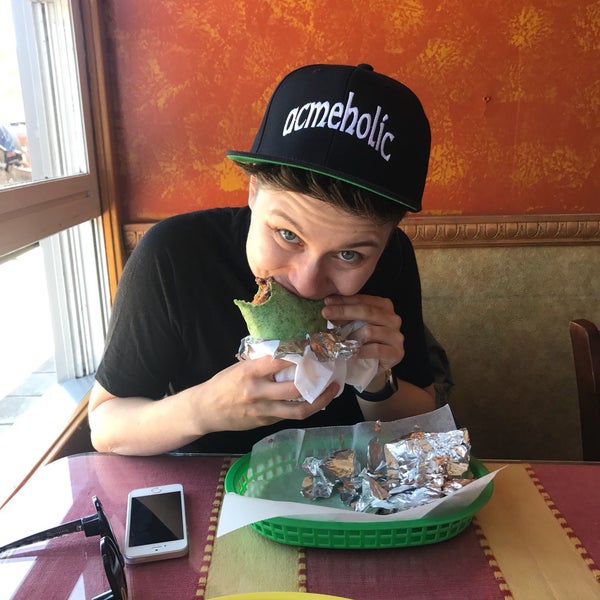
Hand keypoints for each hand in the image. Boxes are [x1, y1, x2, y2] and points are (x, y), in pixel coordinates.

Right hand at [192, 356, 338, 433]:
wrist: (205, 411)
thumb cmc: (223, 384)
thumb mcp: (239, 367)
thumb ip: (261, 364)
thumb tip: (287, 354)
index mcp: (250, 372)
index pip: (279, 360)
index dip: (299, 354)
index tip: (313, 348)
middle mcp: (258, 392)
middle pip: (294, 388)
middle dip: (316, 380)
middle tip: (329, 371)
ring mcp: (263, 410)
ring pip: (298, 410)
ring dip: (319, 401)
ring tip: (331, 391)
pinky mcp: (265, 423)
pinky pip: (288, 415)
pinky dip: (303, 408)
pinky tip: (314, 400)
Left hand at [323, 294, 404, 371]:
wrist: (374, 367)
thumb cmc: (363, 342)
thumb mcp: (354, 325)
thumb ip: (346, 315)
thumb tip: (328, 308)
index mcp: (384, 307)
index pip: (363, 300)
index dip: (344, 300)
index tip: (327, 302)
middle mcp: (393, 319)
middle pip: (367, 312)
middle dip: (344, 311)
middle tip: (325, 313)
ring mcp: (397, 336)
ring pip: (369, 331)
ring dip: (351, 336)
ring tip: (337, 341)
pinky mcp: (396, 353)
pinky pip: (375, 349)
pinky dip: (360, 351)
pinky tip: (349, 353)